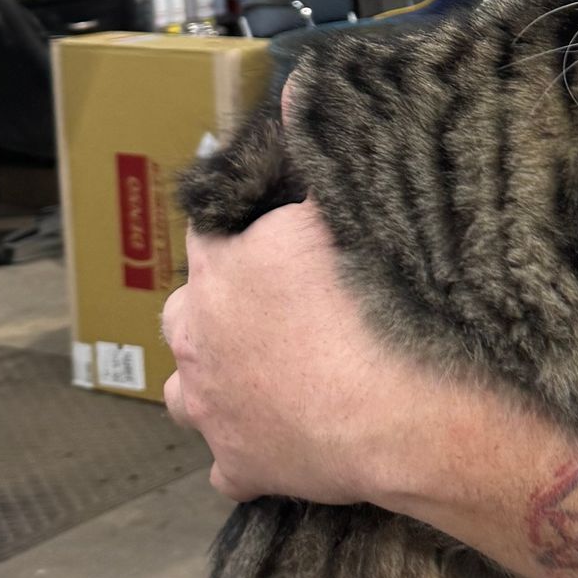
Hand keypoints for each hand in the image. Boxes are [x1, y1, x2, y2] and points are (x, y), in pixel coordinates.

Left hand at [162, 203, 466, 505]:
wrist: (397, 407)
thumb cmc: (375, 305)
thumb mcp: (340, 216)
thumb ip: (310, 177)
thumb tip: (293, 110)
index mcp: (220, 269)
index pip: (203, 232)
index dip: (232, 230)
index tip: (259, 232)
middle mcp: (199, 337)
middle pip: (180, 316)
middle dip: (212, 313)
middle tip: (268, 313)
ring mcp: (211, 407)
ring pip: (183, 395)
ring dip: (211, 386)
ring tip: (257, 382)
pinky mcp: (238, 465)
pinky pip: (227, 466)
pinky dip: (248, 455)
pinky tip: (282, 444)